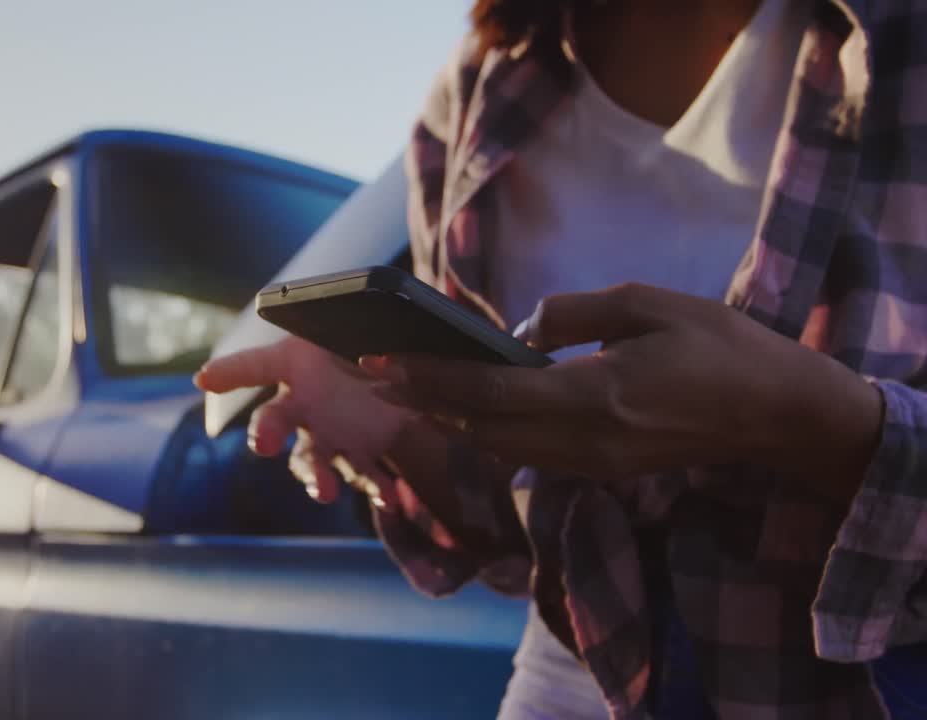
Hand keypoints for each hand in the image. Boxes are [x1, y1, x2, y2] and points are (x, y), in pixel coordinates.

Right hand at [194, 336, 412, 507]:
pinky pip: (366, 476)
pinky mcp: (362, 456)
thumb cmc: (355, 347)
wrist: (396, 375)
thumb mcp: (345, 330)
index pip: (254, 366)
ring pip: (314, 461)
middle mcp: (302, 408)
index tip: (203, 379)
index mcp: (294, 368)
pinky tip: (389, 498)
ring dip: (316, 477)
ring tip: (323, 492)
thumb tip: (332, 353)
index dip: (228, 371)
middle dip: (266, 432)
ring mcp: (329, 436)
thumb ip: (340, 334)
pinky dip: (376, 490)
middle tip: (263, 443)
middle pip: (273, 423)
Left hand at [363, 283, 882, 496]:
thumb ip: (571, 315)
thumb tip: (517, 333)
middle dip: (421, 399)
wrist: (777, 412)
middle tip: (371, 374)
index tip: (381, 361)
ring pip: (497, 447)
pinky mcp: (600, 469)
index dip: (429, 376)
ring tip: (403, 389)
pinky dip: (484, 432)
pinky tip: (463, 409)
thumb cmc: (719, 346)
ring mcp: (591, 462)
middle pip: (479, 426)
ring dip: (447, 418)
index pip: (488, 390)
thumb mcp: (646, 303)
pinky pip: (525, 455)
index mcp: (593, 396)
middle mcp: (583, 441)